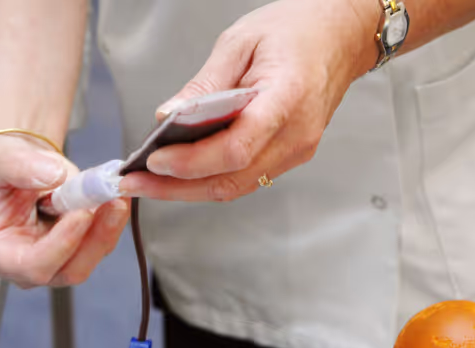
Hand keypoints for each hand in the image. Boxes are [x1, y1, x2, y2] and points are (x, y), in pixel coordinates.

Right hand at [0, 135, 130, 287]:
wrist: (14, 165)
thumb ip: (21, 167)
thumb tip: (54, 175)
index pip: (33, 266)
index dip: (62, 244)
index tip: (82, 214)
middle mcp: (28, 266)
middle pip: (70, 270)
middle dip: (96, 237)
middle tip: (112, 202)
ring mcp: (56, 260)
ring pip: (92, 256)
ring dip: (109, 226)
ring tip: (116, 193)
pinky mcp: (78, 248)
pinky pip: (102, 241)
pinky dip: (113, 219)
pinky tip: (117, 195)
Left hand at [118, 0, 377, 202]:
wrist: (340, 37)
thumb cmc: (296, 31)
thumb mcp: (240, 42)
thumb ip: (204, 85)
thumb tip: (167, 117)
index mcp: (287, 99)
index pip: (235, 149)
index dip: (191, 162)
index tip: (154, 159)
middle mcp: (295, 136)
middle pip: (230, 179)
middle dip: (176, 187)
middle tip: (134, 183)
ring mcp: (295, 151)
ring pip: (235, 186)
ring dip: (188, 189)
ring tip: (147, 182)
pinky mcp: (289, 156)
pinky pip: (245, 177)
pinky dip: (209, 178)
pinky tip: (180, 173)